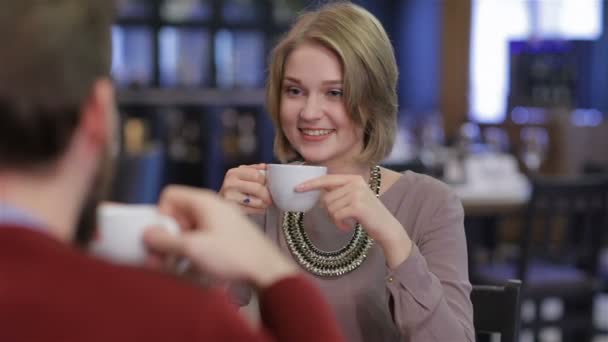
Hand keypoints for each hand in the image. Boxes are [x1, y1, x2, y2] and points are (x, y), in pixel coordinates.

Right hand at [143, 185, 297, 288]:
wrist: (267, 270)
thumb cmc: (234, 255)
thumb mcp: (193, 249)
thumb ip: (165, 241)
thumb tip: (147, 234)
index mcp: (204, 201)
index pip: (170, 196)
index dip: (162, 215)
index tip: (167, 236)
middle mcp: (212, 207)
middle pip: (178, 213)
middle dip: (168, 236)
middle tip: (164, 259)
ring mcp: (220, 221)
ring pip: (189, 228)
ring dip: (180, 247)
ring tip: (181, 267)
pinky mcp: (226, 235)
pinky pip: (202, 238)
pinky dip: (195, 251)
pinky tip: (197, 268)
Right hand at [219, 163, 272, 213]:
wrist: (219, 207)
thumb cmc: (234, 190)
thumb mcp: (241, 176)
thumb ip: (253, 169)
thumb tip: (265, 166)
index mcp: (233, 173)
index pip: (257, 175)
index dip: (266, 181)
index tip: (268, 185)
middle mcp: (230, 184)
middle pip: (258, 188)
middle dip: (267, 194)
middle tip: (270, 197)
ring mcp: (230, 198)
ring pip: (258, 201)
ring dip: (264, 203)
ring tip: (264, 203)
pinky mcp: (233, 210)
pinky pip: (253, 210)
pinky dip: (259, 210)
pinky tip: (259, 209)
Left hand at [296, 174, 411, 267]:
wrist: (387, 228)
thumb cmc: (368, 215)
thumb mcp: (354, 198)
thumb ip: (339, 193)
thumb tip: (318, 194)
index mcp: (353, 178)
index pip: (326, 179)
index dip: (311, 184)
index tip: (297, 188)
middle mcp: (355, 183)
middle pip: (326, 198)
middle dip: (330, 212)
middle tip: (341, 218)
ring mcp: (357, 194)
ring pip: (330, 208)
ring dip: (335, 219)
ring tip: (347, 221)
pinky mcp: (357, 206)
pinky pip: (336, 215)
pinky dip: (339, 224)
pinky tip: (348, 226)